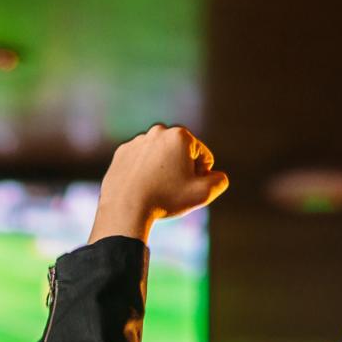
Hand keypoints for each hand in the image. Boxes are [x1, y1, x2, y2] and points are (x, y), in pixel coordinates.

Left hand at [88, 124, 229, 242]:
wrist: (125, 209)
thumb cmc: (166, 200)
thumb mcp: (203, 194)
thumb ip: (220, 181)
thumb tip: (216, 175)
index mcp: (180, 135)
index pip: (203, 156)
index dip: (201, 176)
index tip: (186, 188)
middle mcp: (157, 131)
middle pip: (181, 153)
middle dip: (182, 169)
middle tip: (172, 189)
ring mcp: (137, 141)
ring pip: (160, 157)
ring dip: (163, 169)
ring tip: (157, 188)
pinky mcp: (122, 152)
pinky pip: (141, 161)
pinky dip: (144, 172)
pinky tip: (142, 187)